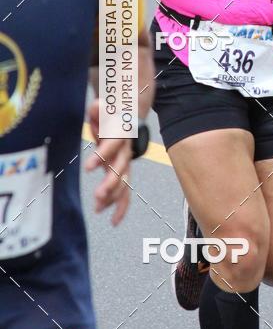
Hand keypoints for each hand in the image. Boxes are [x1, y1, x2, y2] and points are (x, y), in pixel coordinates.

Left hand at [85, 98, 131, 225]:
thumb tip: (97, 108)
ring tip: (99, 208)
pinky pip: (125, 193)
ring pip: (124, 183)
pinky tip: (114, 221)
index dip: (102, 155)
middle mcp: (126, 151)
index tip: (88, 168)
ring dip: (113, 197)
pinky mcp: (122, 174)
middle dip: (111, 183)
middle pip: (121, 168)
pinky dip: (121, 207)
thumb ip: (99, 108)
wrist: (127, 119)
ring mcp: (125, 164)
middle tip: (98, 194)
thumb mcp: (103, 107)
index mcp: (121, 134)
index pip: (113, 145)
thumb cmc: (110, 115)